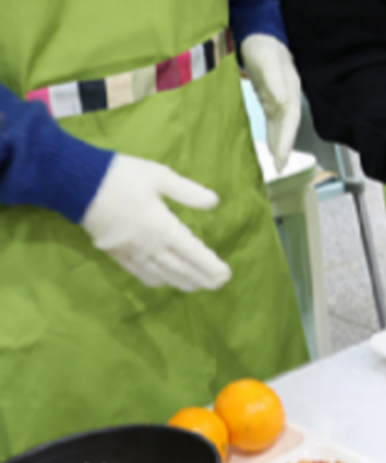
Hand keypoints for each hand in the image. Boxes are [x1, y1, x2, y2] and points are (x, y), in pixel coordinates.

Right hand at [80, 153, 230, 292]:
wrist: (82, 187)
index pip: (192, 252)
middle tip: (218, 284)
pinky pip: (139, 273)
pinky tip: (162, 282)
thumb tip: (214, 202)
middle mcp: (149, 246)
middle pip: (179, 268)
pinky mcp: (116, 254)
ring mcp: (131, 253)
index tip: (225, 275)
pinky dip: (155, 280)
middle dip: (200, 277)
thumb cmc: (125, 177)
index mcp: (163, 227)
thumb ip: (188, 192)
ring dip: (180, 282)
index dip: (209, 265)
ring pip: (161, 274)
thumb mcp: (161, 176)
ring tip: (196, 286)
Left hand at [239, 32, 301, 171]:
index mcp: (290, 88)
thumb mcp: (267, 60)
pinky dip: (273, 133)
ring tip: (277, 163)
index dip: (286, 138)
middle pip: (288, 124)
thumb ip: (275, 81)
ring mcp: (279, 96)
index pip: (291, 118)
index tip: (281, 157)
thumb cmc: (262, 46)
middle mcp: (287, 94)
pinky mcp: (269, 96)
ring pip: (281, 124)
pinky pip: (273, 119)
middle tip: (280, 168)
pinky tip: (270, 145)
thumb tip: (282, 103)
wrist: (256, 32)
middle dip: (285, 145)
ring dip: (280, 142)